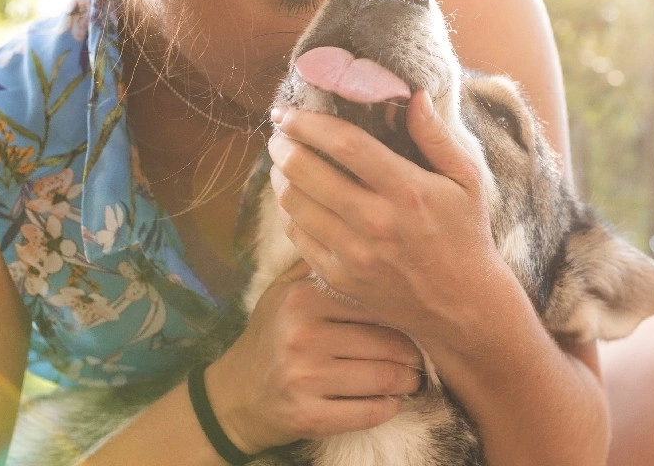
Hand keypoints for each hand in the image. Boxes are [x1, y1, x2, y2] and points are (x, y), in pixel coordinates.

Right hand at [205, 261, 424, 452]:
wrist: (234, 395)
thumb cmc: (270, 337)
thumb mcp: (282, 292)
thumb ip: (317, 264)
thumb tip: (358, 235)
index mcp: (302, 300)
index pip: (376, 303)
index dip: (402, 315)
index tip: (413, 323)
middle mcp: (302, 337)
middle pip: (388, 343)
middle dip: (413, 354)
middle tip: (419, 357)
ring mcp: (305, 379)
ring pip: (386, 379)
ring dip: (408, 383)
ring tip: (412, 379)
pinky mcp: (309, 417)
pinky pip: (371, 413)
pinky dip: (389, 408)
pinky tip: (391, 402)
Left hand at [266, 91, 512, 336]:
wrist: (462, 305)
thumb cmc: (465, 235)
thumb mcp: (467, 181)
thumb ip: (436, 136)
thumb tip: (413, 94)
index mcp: (408, 191)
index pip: (345, 144)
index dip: (309, 122)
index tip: (289, 111)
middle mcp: (376, 222)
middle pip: (307, 171)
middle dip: (283, 144)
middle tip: (279, 132)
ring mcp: (354, 254)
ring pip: (294, 203)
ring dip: (280, 176)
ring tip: (283, 161)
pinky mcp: (340, 278)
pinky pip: (298, 236)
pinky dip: (290, 211)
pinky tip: (296, 198)